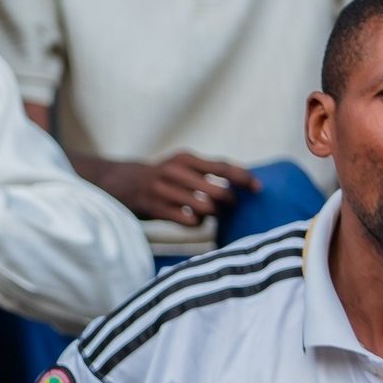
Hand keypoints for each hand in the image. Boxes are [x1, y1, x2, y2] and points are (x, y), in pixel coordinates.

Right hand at [97, 151, 259, 225]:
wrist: (123, 184)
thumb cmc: (164, 177)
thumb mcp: (182, 166)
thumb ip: (208, 171)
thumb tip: (244, 181)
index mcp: (185, 159)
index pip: (222, 167)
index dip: (243, 178)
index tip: (258, 188)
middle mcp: (174, 172)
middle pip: (218, 191)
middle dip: (229, 202)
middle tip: (229, 206)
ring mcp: (163, 190)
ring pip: (205, 208)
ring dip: (213, 214)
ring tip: (210, 213)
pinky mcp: (156, 208)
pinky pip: (189, 221)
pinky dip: (196, 223)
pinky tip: (193, 220)